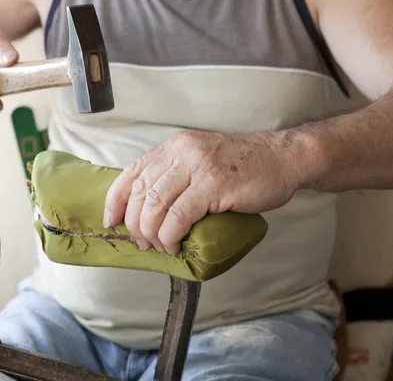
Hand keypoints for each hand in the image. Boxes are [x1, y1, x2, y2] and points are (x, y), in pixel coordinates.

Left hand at [103, 130, 301, 253]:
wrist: (282, 158)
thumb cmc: (243, 167)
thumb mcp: (201, 161)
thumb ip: (176, 176)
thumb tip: (149, 211)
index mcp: (174, 146)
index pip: (132, 172)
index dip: (116, 199)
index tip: (111, 220)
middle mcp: (181, 152)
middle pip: (141, 191)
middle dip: (135, 223)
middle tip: (142, 242)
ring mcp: (198, 166)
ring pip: (155, 205)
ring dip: (151, 233)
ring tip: (160, 246)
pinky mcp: (214, 184)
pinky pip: (179, 215)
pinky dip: (171, 235)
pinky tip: (175, 245)